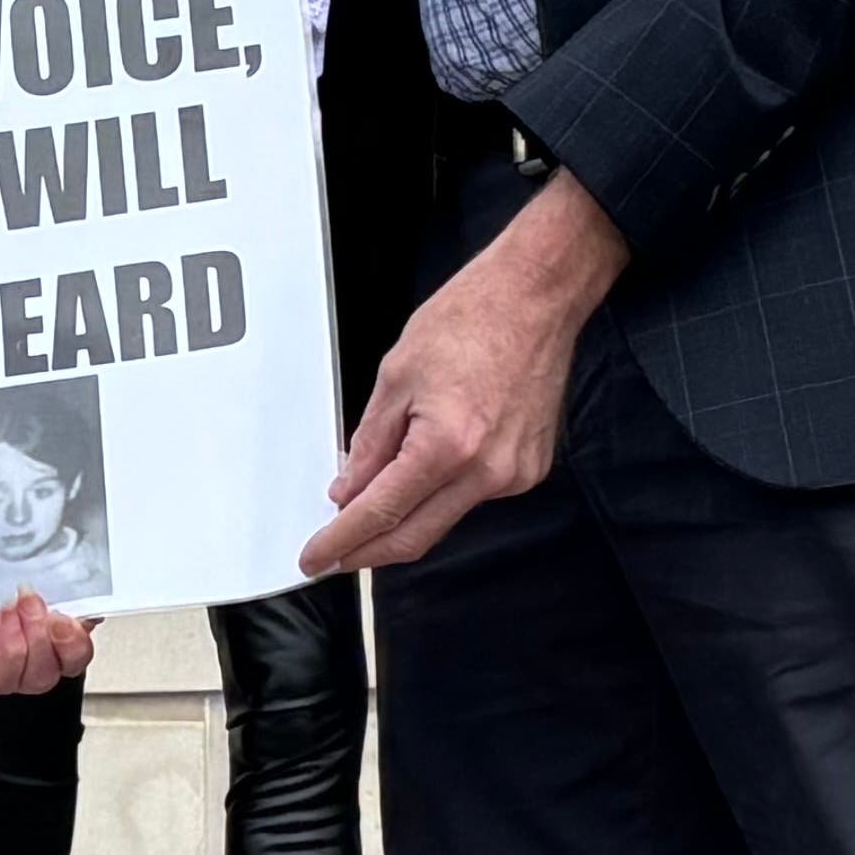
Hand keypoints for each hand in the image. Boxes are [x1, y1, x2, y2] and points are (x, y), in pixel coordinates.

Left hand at [0, 597, 97, 696]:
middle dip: (37, 635)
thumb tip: (82, 601)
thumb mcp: (25, 588)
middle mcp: (22, 671)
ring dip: (9, 640)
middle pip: (43, 673)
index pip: (74, 658)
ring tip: (4, 611)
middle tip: (28, 601)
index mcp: (48, 651)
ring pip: (9, 677)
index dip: (72, 643)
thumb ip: (58, 594)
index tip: (63, 618)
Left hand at [303, 170, 625, 574]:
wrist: (536, 297)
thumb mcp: (397, 375)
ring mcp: (515, 474)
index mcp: (447, 446)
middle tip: (337, 554)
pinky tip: (423, 475)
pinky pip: (473, 498)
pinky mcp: (530, 469)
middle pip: (416, 537)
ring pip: (445, 519)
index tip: (318, 557)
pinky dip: (439, 495)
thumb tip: (350, 488)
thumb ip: (371, 443)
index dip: (343, 541)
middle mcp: (487, 470)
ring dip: (405, 520)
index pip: (382, 513)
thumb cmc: (474, 317)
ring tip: (371, 504)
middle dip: (370, 552)